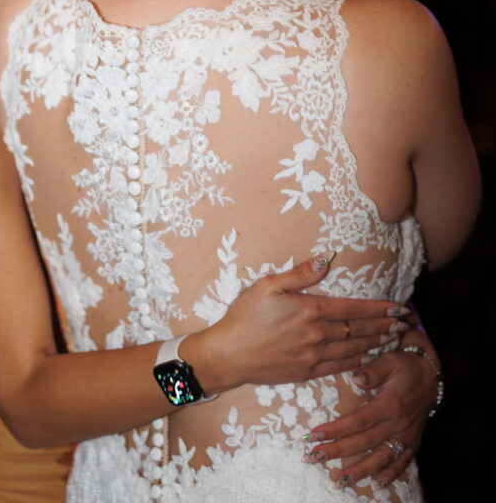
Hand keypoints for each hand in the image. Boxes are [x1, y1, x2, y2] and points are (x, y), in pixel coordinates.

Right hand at [201, 253, 409, 392]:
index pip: (353, 309)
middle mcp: (317, 335)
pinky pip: (340, 367)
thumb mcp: (268, 285)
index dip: (378, 309)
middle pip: (359, 330)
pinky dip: (358, 361)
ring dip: (377, 344)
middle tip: (405, 325)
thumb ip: (300, 274)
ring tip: (394, 340)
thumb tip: (326, 259)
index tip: (398, 308)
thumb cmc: (244, 317)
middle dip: (384, 327)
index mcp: (309, 310)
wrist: (228, 355)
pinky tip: (368, 357)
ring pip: (354, 350)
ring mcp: (313, 357)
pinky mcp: (306, 373)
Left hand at [301, 348, 436, 486]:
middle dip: (338, 451)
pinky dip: (392, 473)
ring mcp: (406, 435)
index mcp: (389, 404)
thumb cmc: (405, 365)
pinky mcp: (413, 441)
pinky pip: (403, 461)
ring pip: (382, 456)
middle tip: (314, 457)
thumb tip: (356, 379)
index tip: (314, 434)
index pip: (358, 420)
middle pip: (364, 441)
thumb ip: (373, 370)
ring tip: (342, 480)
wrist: (430, 374)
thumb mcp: (389, 360)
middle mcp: (397, 423)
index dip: (336, 429)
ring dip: (362, 470)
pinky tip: (379, 483)